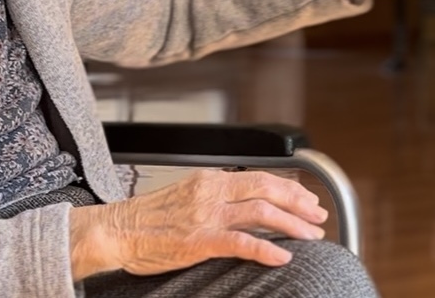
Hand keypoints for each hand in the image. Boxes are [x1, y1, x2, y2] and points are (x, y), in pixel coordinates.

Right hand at [69, 170, 327, 280]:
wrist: (115, 231)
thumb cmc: (146, 219)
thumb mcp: (186, 195)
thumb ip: (215, 197)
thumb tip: (243, 204)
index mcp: (210, 179)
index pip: (260, 177)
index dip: (290, 188)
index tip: (307, 199)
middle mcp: (212, 191)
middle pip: (268, 188)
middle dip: (299, 202)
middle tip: (318, 216)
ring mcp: (207, 215)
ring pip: (262, 211)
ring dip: (293, 224)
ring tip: (311, 236)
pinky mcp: (200, 240)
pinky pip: (242, 242)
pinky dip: (267, 249)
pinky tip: (282, 257)